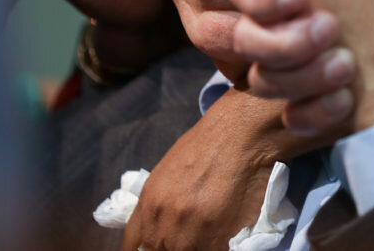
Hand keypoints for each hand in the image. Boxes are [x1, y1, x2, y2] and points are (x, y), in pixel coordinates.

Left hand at [121, 89, 331, 250]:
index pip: (133, 248)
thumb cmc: (207, 146)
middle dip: (174, 247)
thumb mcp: (167, 175)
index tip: (156, 248)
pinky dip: (219, 247)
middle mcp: (163, 222)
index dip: (145, 250)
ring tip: (208, 231)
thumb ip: (159, 208)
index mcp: (148, 204)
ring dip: (198, 246)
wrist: (240, 134)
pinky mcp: (217, 239)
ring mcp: (189, 233)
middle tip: (188, 236)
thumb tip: (158, 233)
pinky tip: (224, 233)